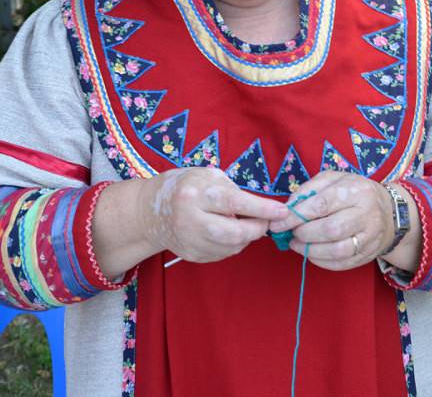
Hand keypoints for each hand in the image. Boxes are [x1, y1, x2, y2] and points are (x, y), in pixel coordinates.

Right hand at [138, 167, 289, 263]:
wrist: (150, 211)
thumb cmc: (185, 187)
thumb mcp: (207, 176)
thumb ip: (232, 189)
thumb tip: (261, 209)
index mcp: (193, 194)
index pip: (233, 202)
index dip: (261, 208)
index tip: (282, 211)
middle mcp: (189, 220)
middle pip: (234, 233)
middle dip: (257, 228)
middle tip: (266, 222)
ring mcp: (189, 241)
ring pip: (231, 247)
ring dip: (247, 237)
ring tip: (245, 224)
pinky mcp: (191, 256)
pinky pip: (223, 254)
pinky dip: (234, 245)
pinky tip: (229, 232)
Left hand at [267, 171, 393, 270]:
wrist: (390, 212)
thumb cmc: (354, 192)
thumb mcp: (333, 179)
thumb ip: (309, 189)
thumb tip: (287, 208)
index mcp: (356, 190)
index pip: (322, 204)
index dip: (297, 216)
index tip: (278, 223)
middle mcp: (366, 214)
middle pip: (331, 229)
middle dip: (304, 234)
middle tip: (290, 233)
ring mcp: (370, 237)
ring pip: (338, 250)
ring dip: (311, 251)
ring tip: (297, 244)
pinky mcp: (369, 254)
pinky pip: (343, 264)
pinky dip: (322, 262)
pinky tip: (310, 254)